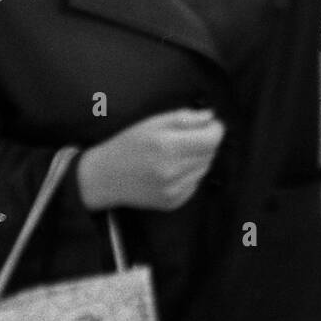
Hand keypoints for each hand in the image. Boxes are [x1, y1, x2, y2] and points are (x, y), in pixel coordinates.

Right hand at [77, 109, 224, 211]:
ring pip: (205, 168)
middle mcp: (173, 171)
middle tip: (189, 137)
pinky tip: (173, 169)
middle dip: (206, 141)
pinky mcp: (173, 203)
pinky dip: (191, 174)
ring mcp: (173, 190)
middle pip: (211, 153)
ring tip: (178, 153)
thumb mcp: (154, 122)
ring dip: (199, 158)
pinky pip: (195, 183)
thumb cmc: (128, 144)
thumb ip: (185, 118)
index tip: (209, 124)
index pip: (212, 139)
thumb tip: (211, 117)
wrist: (105, 178)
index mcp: (168, 147)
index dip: (215, 128)